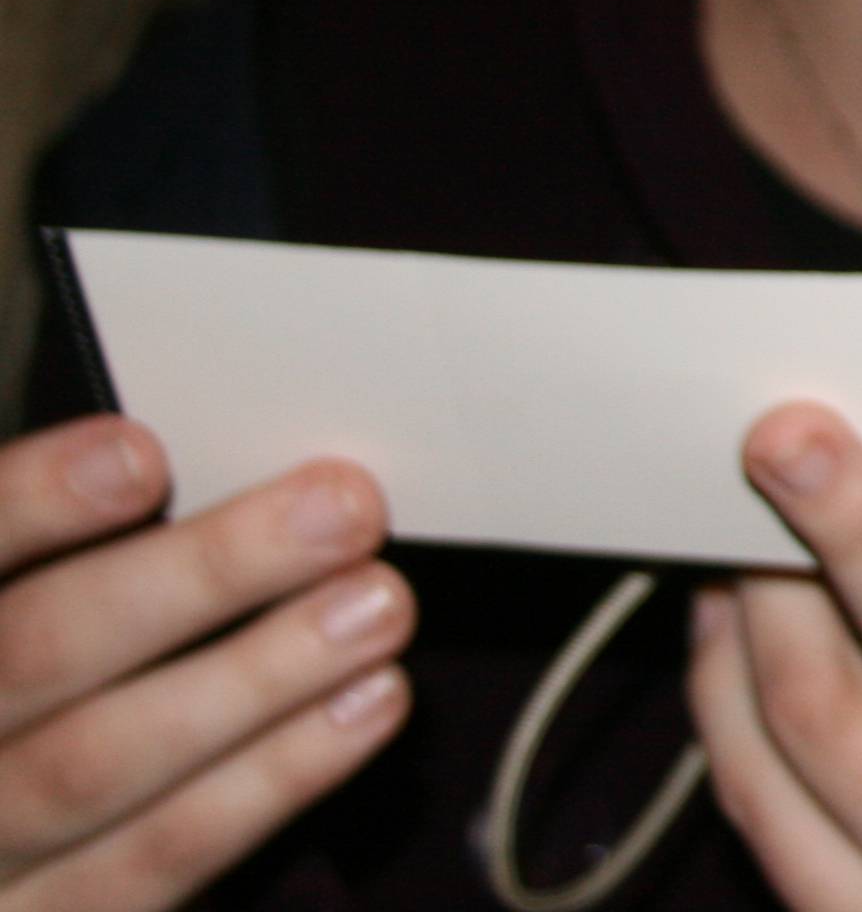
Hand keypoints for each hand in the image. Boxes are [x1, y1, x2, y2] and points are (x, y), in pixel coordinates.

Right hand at [0, 420, 409, 911]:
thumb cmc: (30, 693)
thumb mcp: (30, 603)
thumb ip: (68, 550)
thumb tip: (187, 454)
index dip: (30, 505)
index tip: (140, 455)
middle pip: (36, 655)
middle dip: (199, 577)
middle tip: (339, 510)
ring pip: (97, 763)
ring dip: (257, 677)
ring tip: (376, 605)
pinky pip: (154, 858)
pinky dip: (272, 777)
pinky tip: (367, 704)